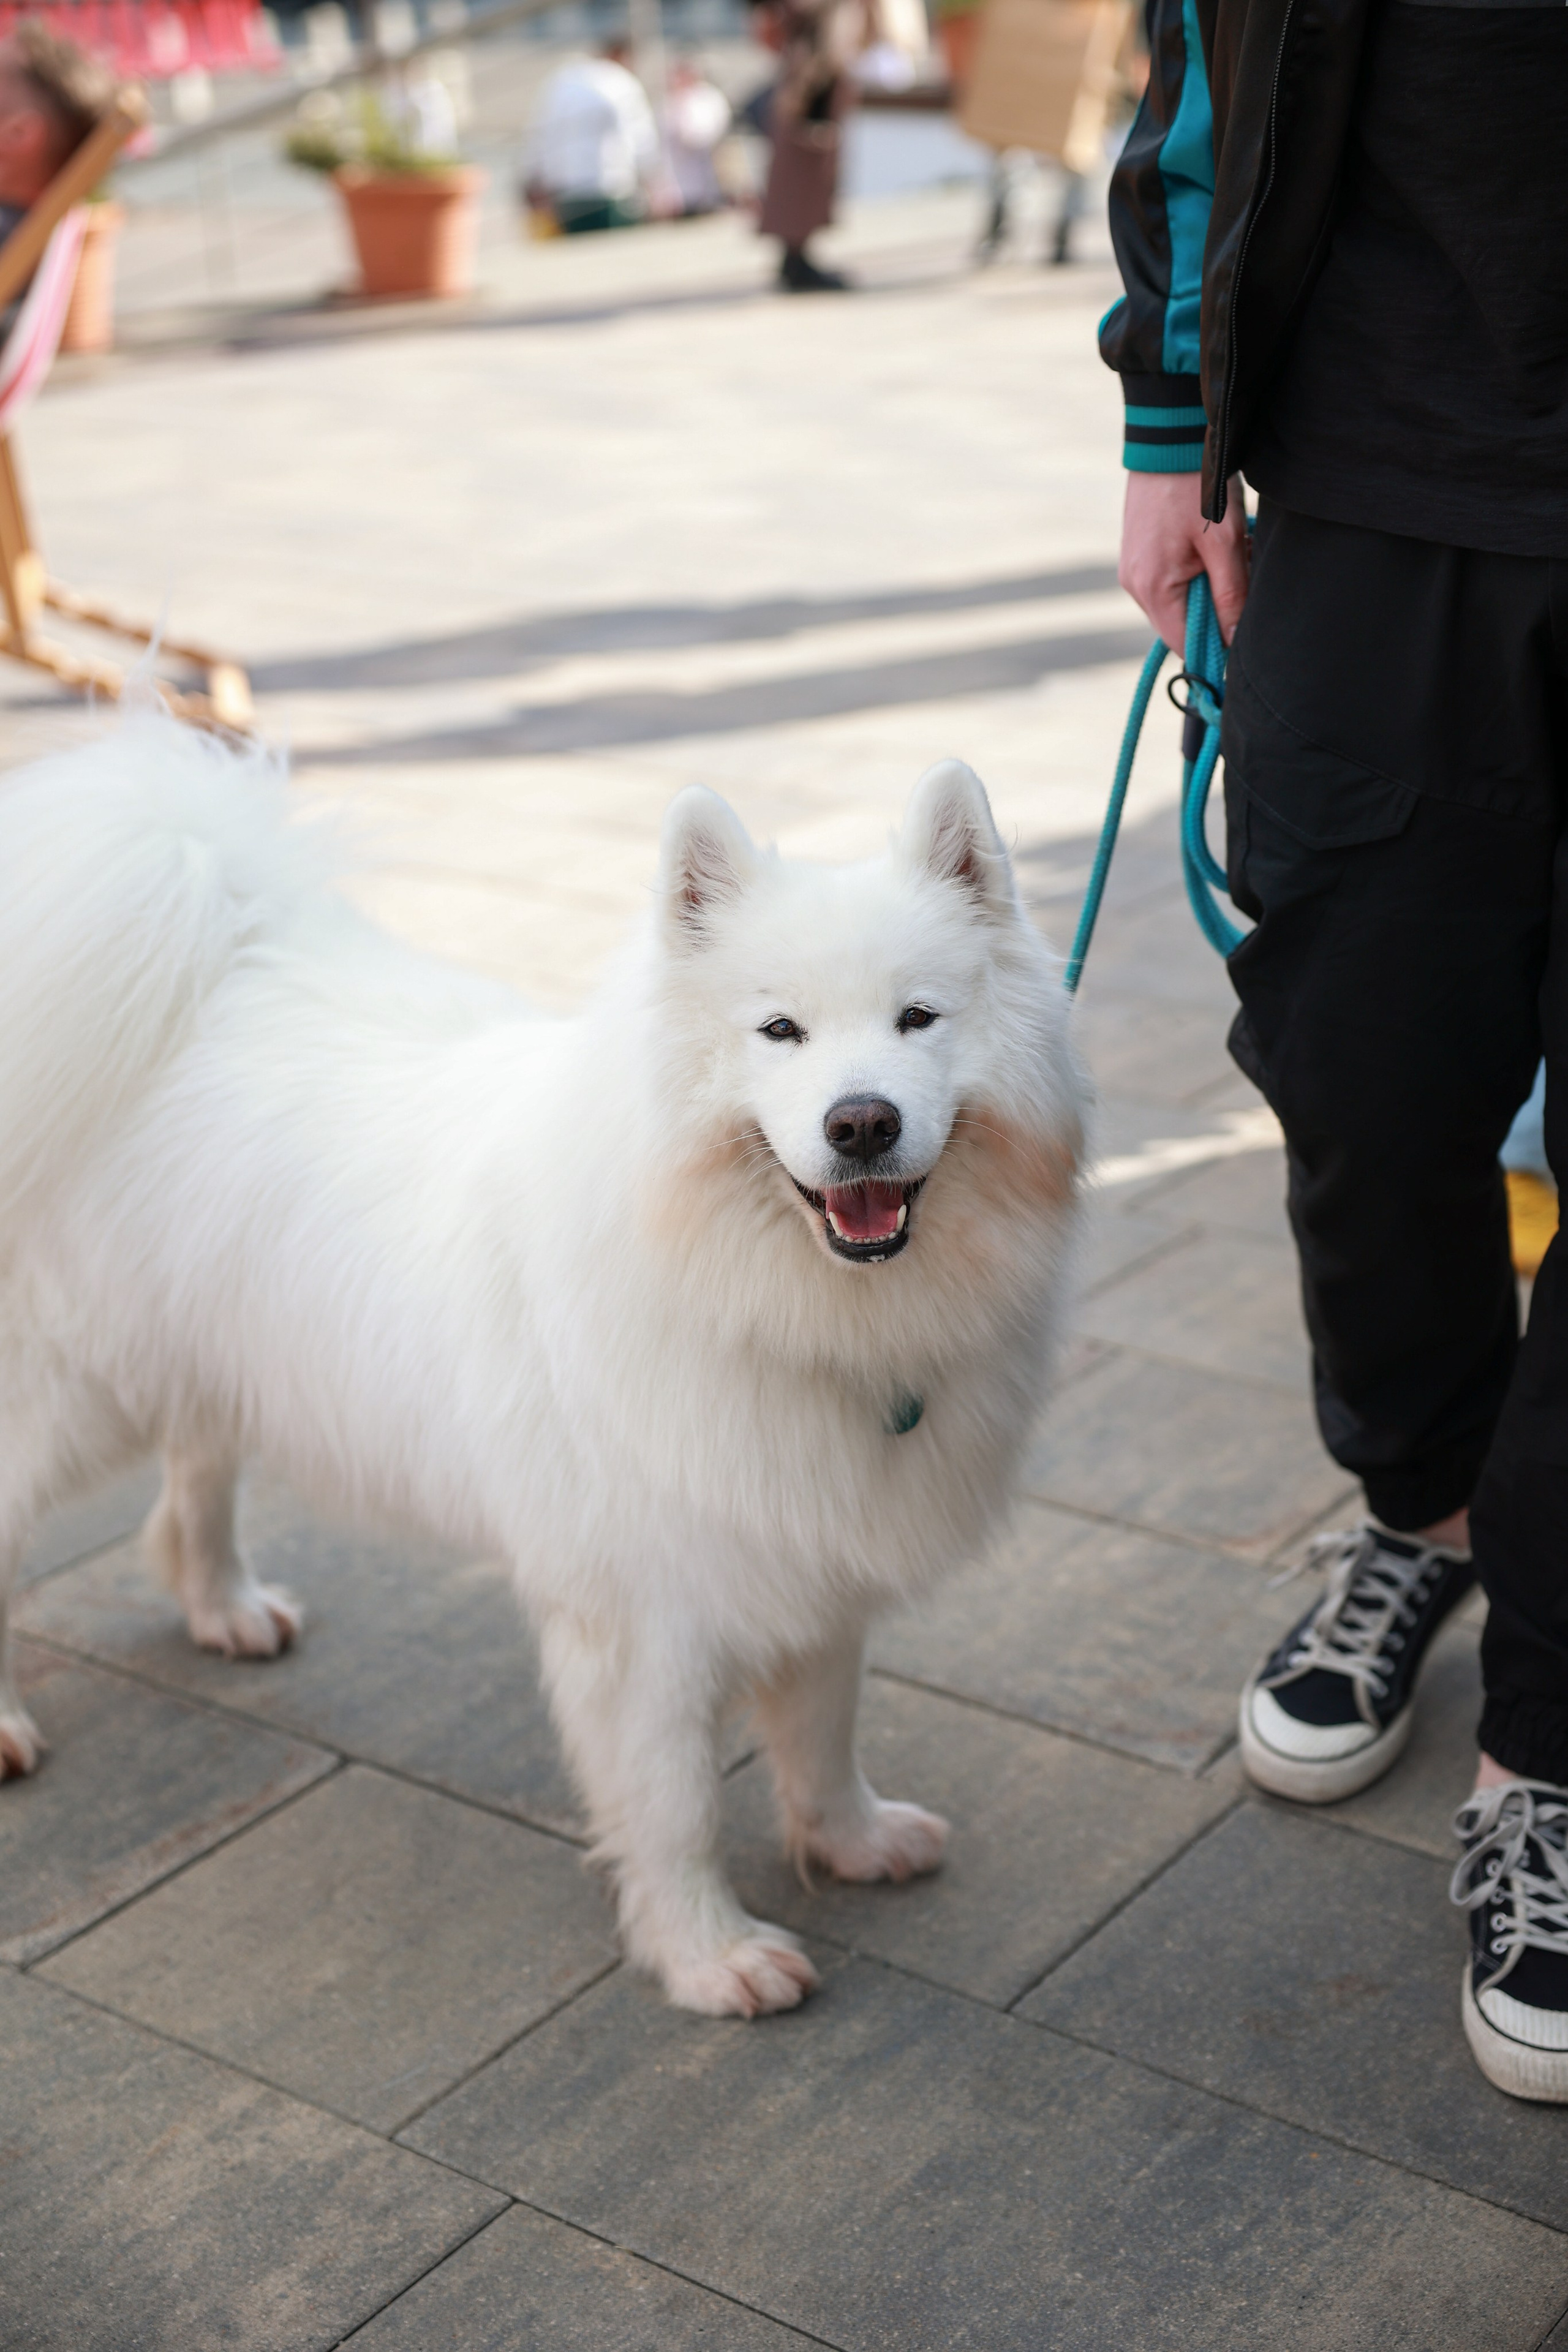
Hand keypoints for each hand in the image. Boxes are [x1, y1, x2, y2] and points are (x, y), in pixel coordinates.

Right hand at [1119, 470, 1249, 652]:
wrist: (1169, 437)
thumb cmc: (1198, 485)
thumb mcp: (1225, 543)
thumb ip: (1231, 595)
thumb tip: (1234, 641)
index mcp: (1152, 589)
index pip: (1185, 645)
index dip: (1216, 648)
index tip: (1244, 635)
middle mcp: (1134, 586)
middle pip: (1181, 627)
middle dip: (1216, 612)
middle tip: (1242, 575)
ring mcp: (1133, 570)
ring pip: (1178, 604)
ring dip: (1209, 590)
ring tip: (1230, 554)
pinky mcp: (1138, 555)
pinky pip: (1170, 583)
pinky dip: (1196, 574)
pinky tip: (1212, 548)